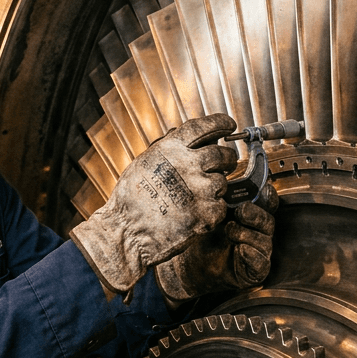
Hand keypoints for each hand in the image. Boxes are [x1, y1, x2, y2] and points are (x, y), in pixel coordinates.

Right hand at [71, 114, 237, 294]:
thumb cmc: (130, 200)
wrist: (127, 234)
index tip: (228, 125)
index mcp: (171, 149)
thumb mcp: (143, 163)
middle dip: (227, 158)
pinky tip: (194, 213)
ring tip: (194, 197)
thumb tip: (181, 136)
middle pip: (223, 154)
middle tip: (224, 163)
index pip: (204, 127)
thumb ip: (166, 149)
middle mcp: (189, 164)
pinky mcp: (208, 213)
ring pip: (222, 182)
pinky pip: (220, 206)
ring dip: (214, 187)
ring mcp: (201, 189)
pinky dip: (212, 209)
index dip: (221, 123)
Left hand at [156, 181, 277, 301]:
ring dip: (247, 234)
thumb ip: (217, 199)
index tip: (263, 188)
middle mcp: (255, 233)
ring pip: (265, 240)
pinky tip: (239, 249)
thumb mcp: (205, 215)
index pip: (266, 204)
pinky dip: (251, 254)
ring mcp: (256, 252)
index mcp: (248, 217)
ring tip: (229, 231)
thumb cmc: (196, 239)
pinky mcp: (254, 271)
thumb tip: (220, 177)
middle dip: (255, 214)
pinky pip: (261, 262)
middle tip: (241, 211)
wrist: (184, 267)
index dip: (267, 196)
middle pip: (268, 220)